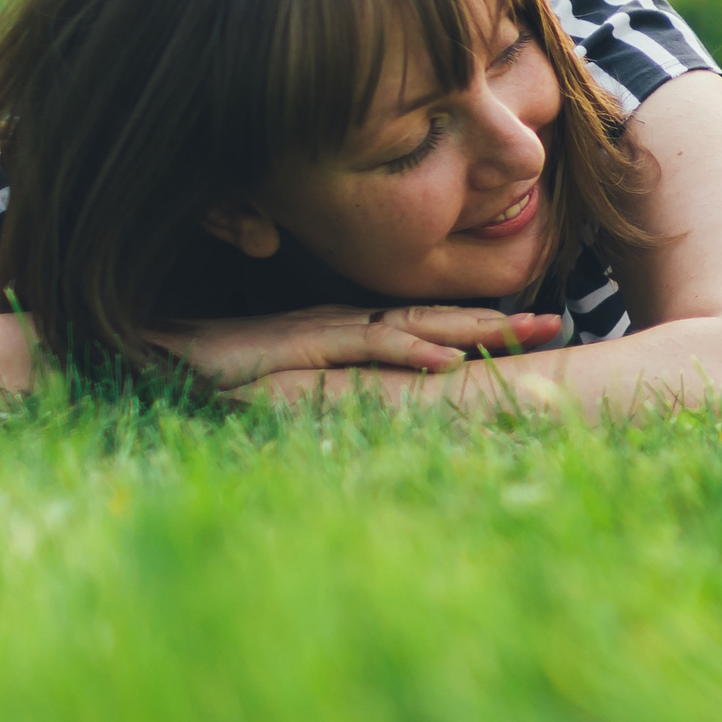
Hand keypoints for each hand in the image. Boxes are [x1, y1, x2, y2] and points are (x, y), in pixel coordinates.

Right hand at [148, 304, 562, 390]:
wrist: (161, 359)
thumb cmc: (222, 373)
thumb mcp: (294, 384)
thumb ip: (336, 384)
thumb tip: (379, 403)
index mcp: (351, 335)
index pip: (429, 328)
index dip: (483, 328)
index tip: (535, 335)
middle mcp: (348, 326)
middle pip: (435, 319)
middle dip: (498, 322)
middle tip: (560, 324)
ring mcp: (326, 332)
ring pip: (411, 326)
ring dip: (470, 329)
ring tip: (522, 333)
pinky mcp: (300, 345)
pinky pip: (364, 347)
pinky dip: (407, 352)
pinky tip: (444, 360)